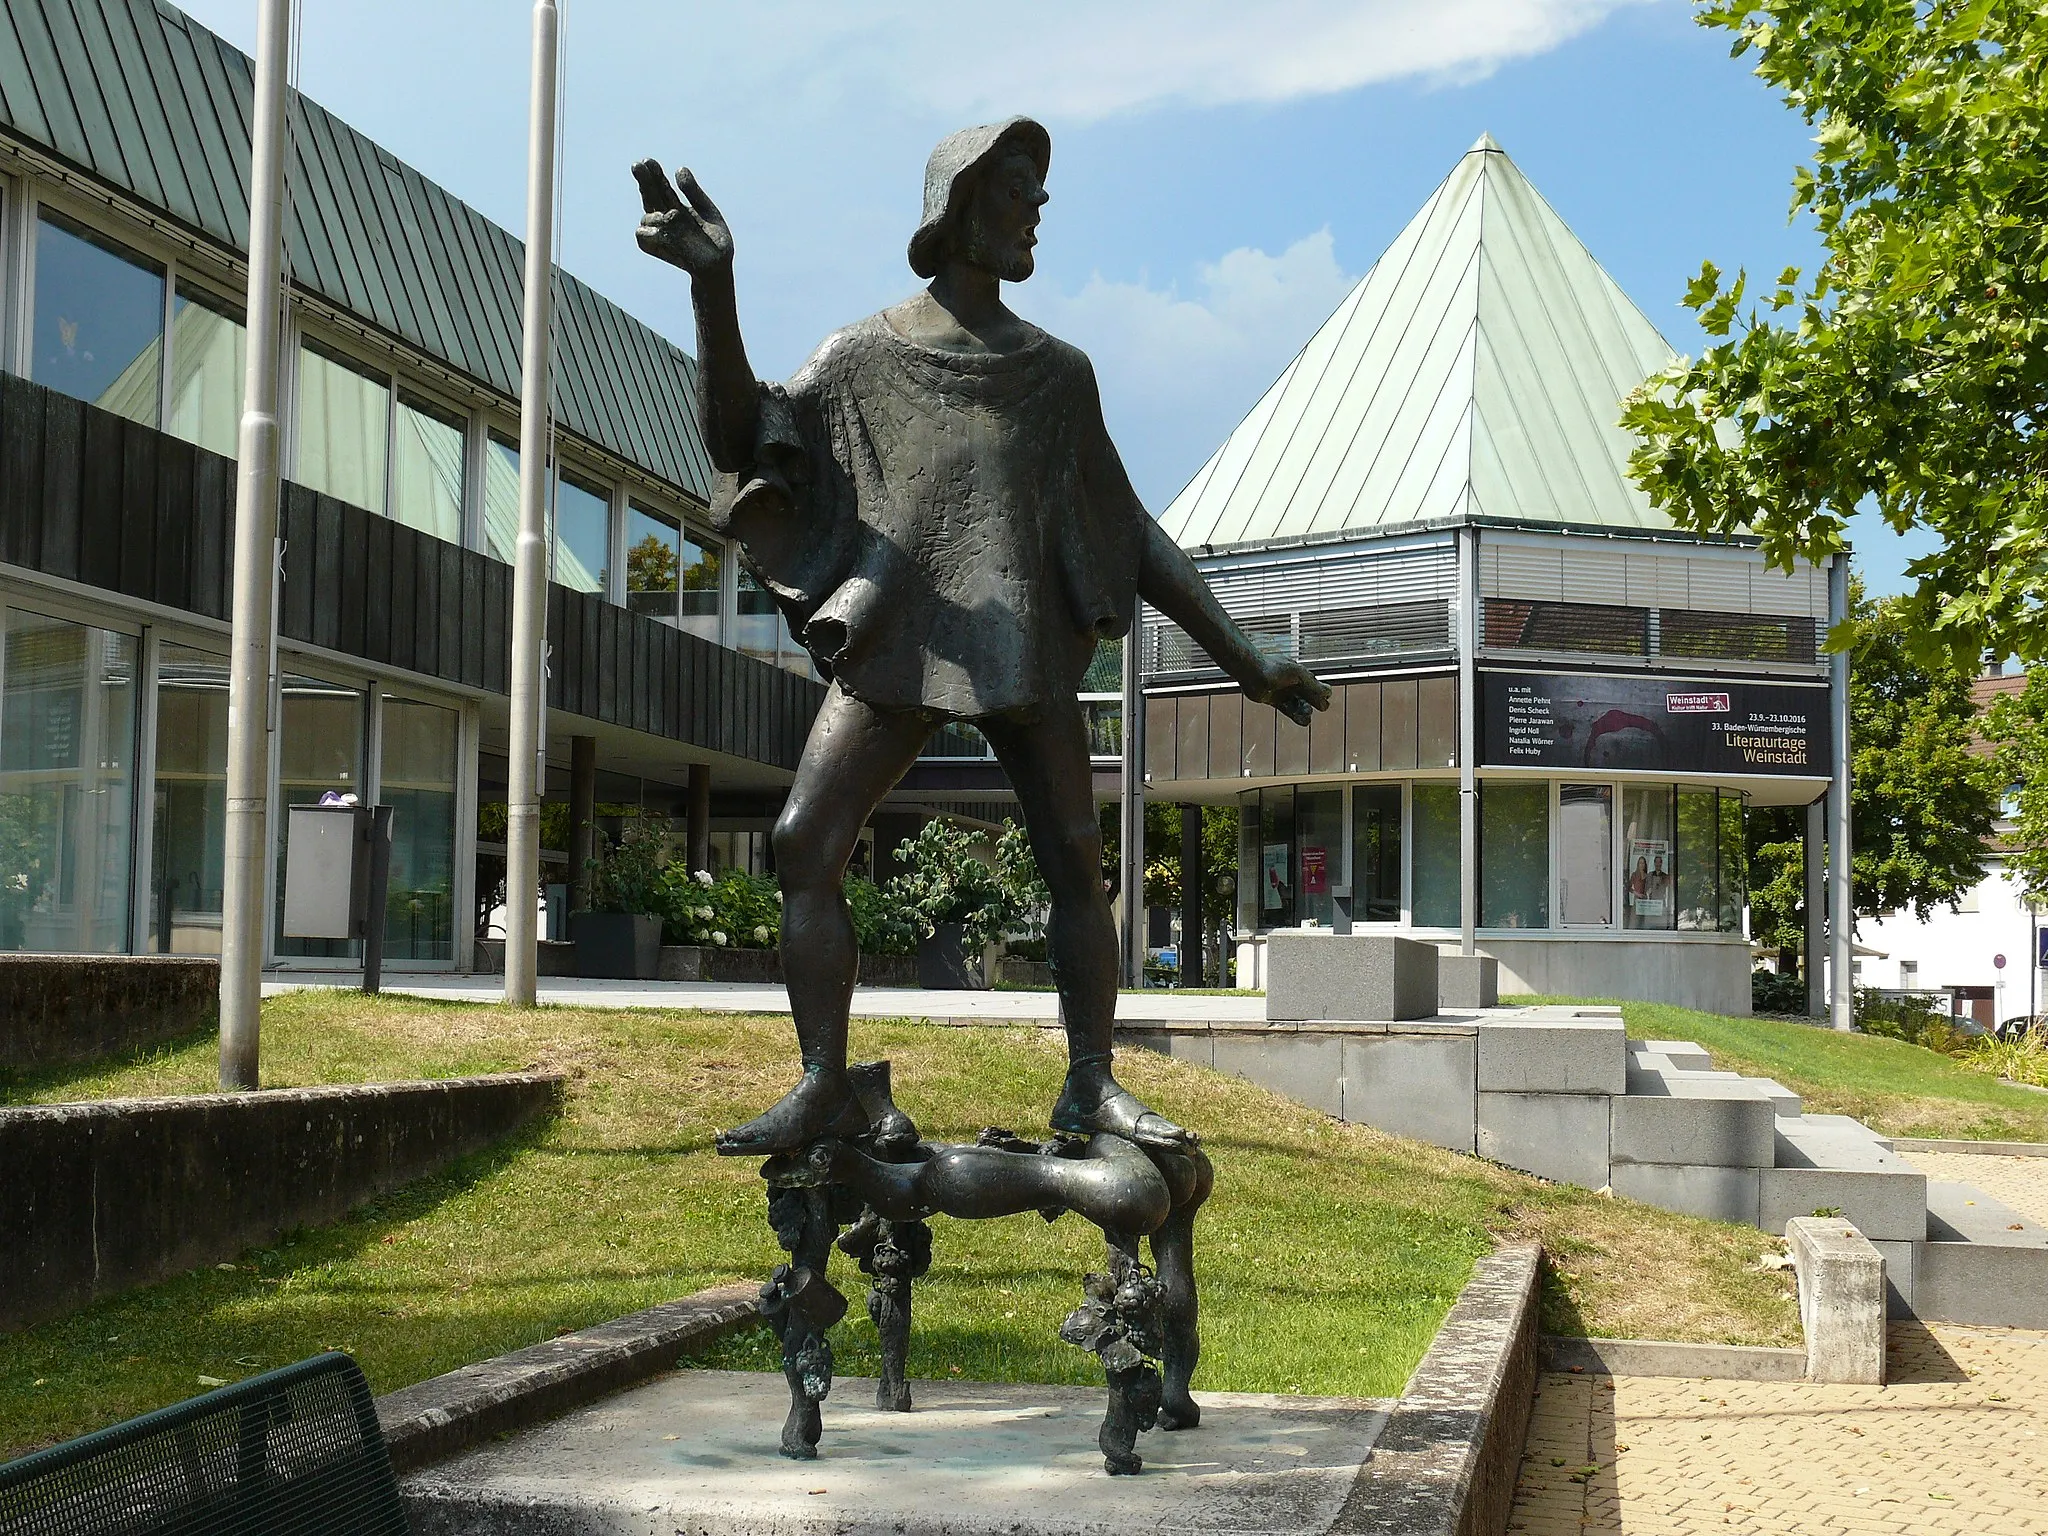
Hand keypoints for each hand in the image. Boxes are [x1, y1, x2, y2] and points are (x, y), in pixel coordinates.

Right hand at [632, 160, 733, 276]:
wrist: (717, 267)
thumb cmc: (714, 241)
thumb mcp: (708, 211)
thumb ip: (694, 192)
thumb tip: (679, 169)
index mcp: (675, 204)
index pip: (660, 185)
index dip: (654, 173)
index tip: (648, 161)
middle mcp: (664, 215)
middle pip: (648, 194)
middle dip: (644, 180)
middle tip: (638, 165)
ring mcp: (657, 231)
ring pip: (647, 217)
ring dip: (657, 215)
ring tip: (673, 217)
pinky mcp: (653, 246)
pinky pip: (643, 235)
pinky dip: (652, 232)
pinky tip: (663, 231)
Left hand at [1250, 660, 1330, 726]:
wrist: (1252, 671)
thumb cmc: (1275, 669)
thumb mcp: (1299, 676)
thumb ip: (1313, 686)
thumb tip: (1328, 696)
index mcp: (1301, 674)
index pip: (1317, 685)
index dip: (1322, 693)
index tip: (1322, 698)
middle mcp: (1293, 683)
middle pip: (1309, 696)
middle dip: (1315, 702)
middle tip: (1321, 707)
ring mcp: (1283, 692)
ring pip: (1299, 704)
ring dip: (1306, 711)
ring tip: (1308, 716)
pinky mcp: (1273, 700)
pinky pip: (1288, 710)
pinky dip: (1297, 716)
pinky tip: (1305, 722)